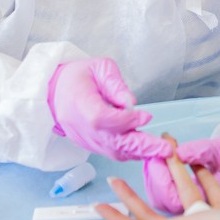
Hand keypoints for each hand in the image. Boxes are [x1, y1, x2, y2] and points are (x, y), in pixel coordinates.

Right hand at [46, 57, 171, 160]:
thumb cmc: (78, 75)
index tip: (146, 116)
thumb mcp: (99, 67)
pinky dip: (129, 152)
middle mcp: (80, 127)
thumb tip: (131, 103)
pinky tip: (145, 149)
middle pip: (112, 142)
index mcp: (79, 104)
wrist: (54, 91)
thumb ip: (115, 84)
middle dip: (141, 147)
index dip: (126, 121)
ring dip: (138, 153)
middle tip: (165, 148)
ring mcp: (84, 139)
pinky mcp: (88, 145)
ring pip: (113, 152)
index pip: (102, 119)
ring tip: (161, 150)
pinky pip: (110, 152)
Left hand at [96, 140, 219, 219]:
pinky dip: (202, 177)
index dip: (116, 217)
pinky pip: (207, 193)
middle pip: (153, 212)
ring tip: (164, 152)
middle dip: (137, 193)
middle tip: (118, 177)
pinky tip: (197, 162)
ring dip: (174, 175)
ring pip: (182, 196)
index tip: (98, 203)